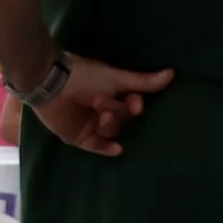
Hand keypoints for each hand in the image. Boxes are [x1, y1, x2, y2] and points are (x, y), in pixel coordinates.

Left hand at [33, 55, 174, 156]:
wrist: (50, 81)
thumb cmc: (83, 75)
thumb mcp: (115, 78)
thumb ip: (143, 81)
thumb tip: (172, 73)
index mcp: (113, 95)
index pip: (133, 105)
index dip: (136, 105)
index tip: (135, 103)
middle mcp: (104, 111)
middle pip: (123, 119)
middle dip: (117, 112)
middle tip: (101, 102)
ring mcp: (92, 125)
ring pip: (111, 131)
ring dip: (110, 124)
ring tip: (99, 111)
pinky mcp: (79, 137)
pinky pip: (97, 146)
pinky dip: (107, 148)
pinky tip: (118, 149)